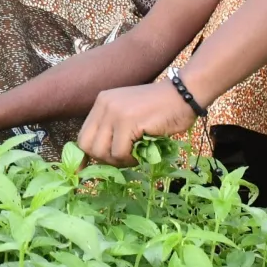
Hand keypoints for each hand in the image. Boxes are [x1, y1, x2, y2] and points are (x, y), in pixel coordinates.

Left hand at [77, 79, 192, 166]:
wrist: (183, 95)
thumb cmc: (161, 110)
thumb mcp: (129, 115)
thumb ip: (113, 130)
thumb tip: (97, 158)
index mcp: (101, 103)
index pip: (82, 135)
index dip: (85, 156)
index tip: (87, 171)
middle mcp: (104, 105)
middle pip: (87, 146)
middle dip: (103, 160)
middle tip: (123, 160)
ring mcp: (115, 112)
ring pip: (102, 152)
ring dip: (118, 161)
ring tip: (135, 156)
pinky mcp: (128, 121)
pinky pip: (119, 153)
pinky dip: (130, 160)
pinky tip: (142, 153)